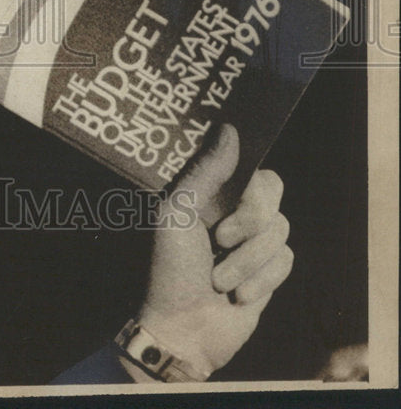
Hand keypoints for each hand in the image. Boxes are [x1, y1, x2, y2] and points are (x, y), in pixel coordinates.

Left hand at [127, 124, 292, 379]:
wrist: (184, 328)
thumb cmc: (170, 268)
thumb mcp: (177, 213)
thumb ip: (205, 170)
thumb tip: (229, 128)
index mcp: (209, 190)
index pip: (248, 165)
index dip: (249, 180)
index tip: (236, 198)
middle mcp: (234, 209)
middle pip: (271, 192)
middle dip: (249, 221)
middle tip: (220, 240)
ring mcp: (253, 240)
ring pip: (281, 228)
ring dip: (248, 260)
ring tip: (220, 279)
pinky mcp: (269, 270)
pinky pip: (287, 260)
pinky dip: (261, 280)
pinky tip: (238, 295)